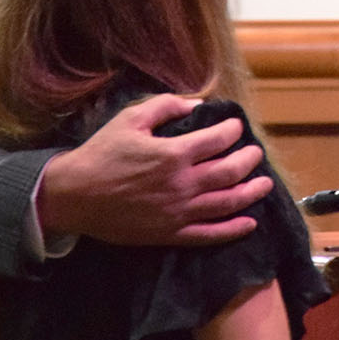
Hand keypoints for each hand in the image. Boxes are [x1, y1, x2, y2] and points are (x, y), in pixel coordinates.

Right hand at [37, 93, 274, 246]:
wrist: (73, 196)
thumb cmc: (101, 154)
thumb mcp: (130, 119)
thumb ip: (165, 105)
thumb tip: (197, 103)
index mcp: (173, 154)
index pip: (218, 140)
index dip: (232, 130)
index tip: (235, 125)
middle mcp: (181, 184)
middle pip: (230, 172)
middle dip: (249, 160)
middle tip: (255, 153)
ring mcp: (178, 212)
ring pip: (227, 203)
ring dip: (251, 193)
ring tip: (265, 184)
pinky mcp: (170, 234)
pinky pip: (209, 235)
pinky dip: (233, 230)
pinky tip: (249, 223)